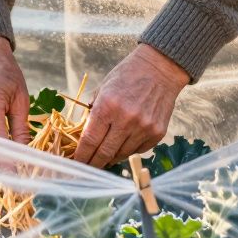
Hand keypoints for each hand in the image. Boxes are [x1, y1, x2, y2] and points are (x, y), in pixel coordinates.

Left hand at [73, 44, 189, 167]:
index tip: (76, 163)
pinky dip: (128, 151)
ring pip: (121, 154)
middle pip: (104, 153)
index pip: (89, 140)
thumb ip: (94, 111)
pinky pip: (138, 150)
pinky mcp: (157, 133)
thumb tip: (84, 136)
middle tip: (87, 169)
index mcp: (107, 106)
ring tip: (104, 158)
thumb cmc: (127, 76)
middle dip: (93, 163)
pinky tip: (123, 145)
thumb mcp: (104, 88)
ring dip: (111, 158)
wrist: (160, 69)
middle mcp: (126, 120)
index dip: (81, 155)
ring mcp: (143, 128)